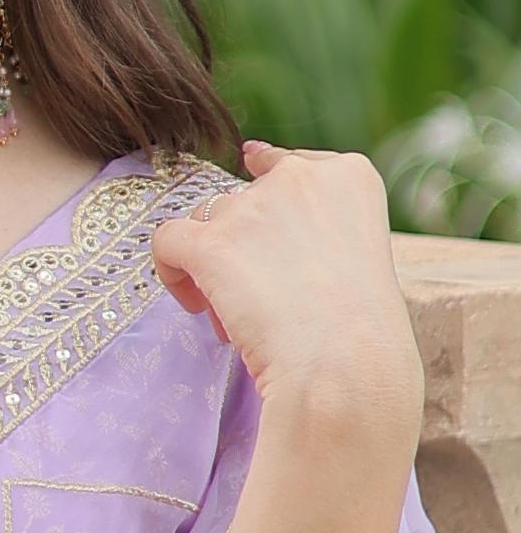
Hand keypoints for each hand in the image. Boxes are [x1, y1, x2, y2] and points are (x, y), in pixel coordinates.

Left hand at [153, 142, 421, 463]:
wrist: (347, 368)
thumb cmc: (365, 330)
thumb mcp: (363, 255)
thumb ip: (319, 225)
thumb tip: (261, 213)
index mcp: (348, 176)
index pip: (289, 164)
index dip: (269, 203)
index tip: (264, 231)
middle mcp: (297, 177)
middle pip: (246, 199)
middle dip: (246, 243)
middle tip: (264, 296)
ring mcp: (249, 206)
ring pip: (207, 219)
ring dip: (214, 262)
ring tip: (237, 314)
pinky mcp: (209, 242)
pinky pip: (167, 239)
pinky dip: (172, 270)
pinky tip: (194, 304)